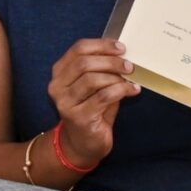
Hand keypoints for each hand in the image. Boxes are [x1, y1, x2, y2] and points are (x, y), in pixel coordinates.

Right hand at [46, 37, 135, 170]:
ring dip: (116, 77)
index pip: (78, 49)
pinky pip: (103, 97)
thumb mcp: (93, 86)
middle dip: (111, 61)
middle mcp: (57, 86)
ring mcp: (66, 102)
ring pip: (92, 79)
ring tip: (130, 79)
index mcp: (60, 72)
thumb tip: (123, 53)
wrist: (82, 145)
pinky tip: (133, 91)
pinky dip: (121, 90)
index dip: (101, 45)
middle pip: (84, 63)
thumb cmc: (91, 110)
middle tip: (129, 66)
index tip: (121, 48)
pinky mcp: (79, 117)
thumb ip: (101, 69)